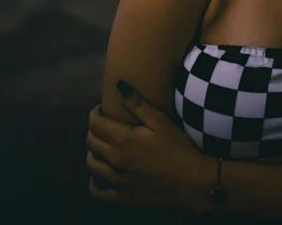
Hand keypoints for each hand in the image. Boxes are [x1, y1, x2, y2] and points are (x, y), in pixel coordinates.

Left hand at [86, 80, 203, 210]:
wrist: (191, 179)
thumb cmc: (177, 146)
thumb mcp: (159, 120)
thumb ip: (137, 103)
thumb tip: (119, 85)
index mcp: (123, 139)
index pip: (95, 124)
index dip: (95, 114)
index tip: (101, 109)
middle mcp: (115, 159)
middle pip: (91, 142)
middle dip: (93, 130)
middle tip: (104, 125)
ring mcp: (117, 180)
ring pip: (91, 165)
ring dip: (92, 152)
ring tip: (102, 146)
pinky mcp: (122, 196)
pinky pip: (97, 193)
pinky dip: (93, 183)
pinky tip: (98, 176)